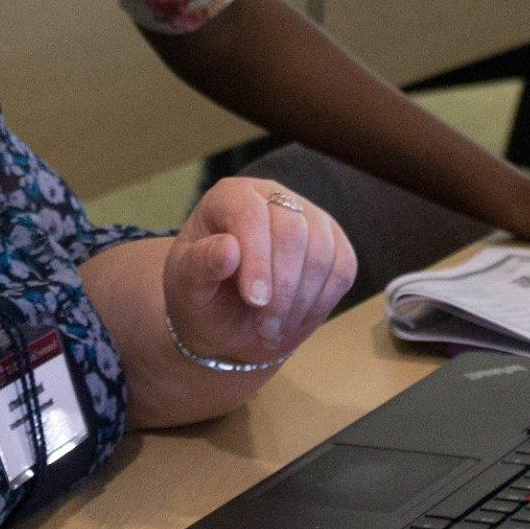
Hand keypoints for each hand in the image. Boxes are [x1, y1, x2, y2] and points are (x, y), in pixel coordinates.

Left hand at [164, 178, 356, 364]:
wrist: (229, 320)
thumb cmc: (203, 297)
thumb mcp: (186, 287)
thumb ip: (199, 266)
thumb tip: (229, 248)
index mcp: (230, 197)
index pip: (251, 214)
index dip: (257, 258)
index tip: (255, 300)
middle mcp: (272, 196)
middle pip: (293, 231)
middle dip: (282, 288)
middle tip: (264, 329)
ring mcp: (308, 216)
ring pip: (322, 251)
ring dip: (301, 301)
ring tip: (274, 331)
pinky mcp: (333, 242)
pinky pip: (343, 268)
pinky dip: (322, 301)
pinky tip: (296, 321)